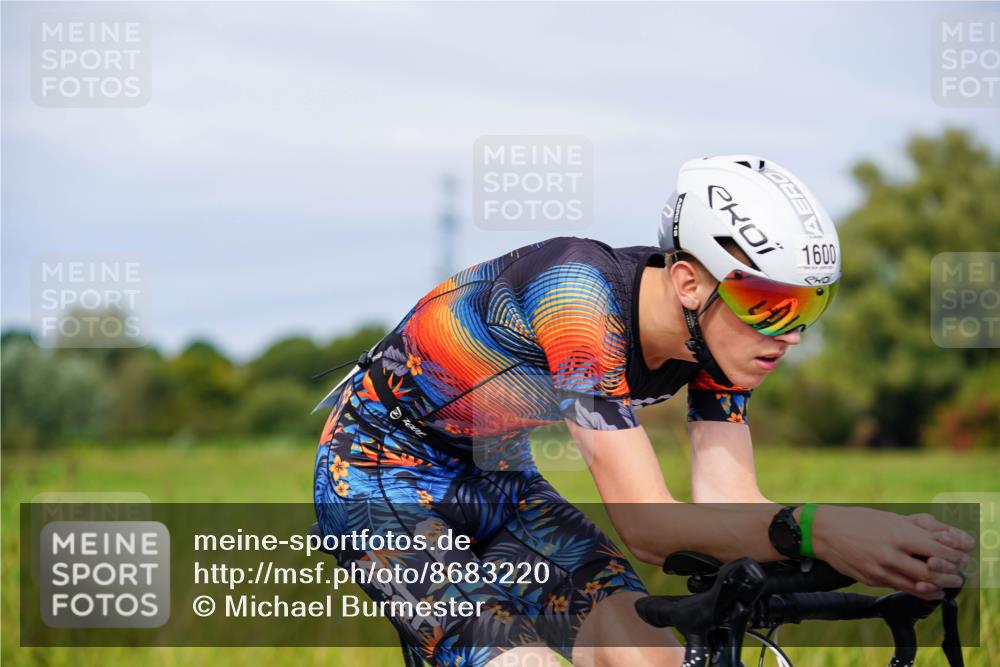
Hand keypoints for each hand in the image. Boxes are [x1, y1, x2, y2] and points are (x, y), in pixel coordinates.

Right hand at [810, 506, 972, 600]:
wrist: (823, 531)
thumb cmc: (857, 520)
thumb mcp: (889, 517)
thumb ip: (917, 526)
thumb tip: (944, 534)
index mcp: (897, 534)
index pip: (938, 550)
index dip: (955, 556)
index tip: (961, 557)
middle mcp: (890, 554)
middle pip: (932, 572)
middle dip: (950, 576)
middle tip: (957, 574)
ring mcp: (880, 569)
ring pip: (918, 586)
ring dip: (936, 587)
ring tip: (943, 584)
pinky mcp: (872, 580)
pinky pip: (900, 588)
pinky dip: (917, 590)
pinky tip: (924, 587)